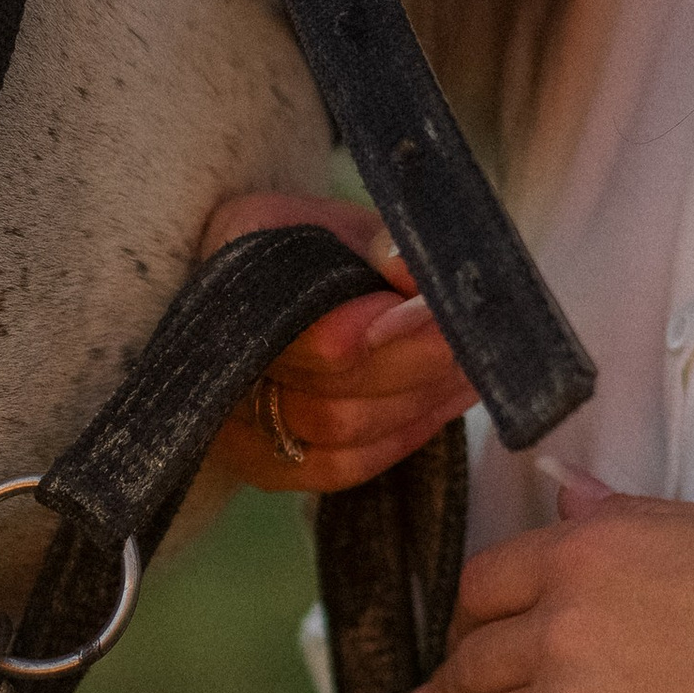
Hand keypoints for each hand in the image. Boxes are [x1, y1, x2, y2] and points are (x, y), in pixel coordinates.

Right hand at [199, 192, 475, 496]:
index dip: (378, 336)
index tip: (436, 316)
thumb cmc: (306, 249)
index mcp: (229, 288)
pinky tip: (445, 401)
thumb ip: (380, 244)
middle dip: (417, 370)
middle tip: (477, 342)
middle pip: (332, 401)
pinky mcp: (264, 463)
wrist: (261, 282)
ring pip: (342, 436)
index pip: (309, 341)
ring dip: (419, 403)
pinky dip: (402, 436)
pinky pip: (340, 468)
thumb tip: (413, 273)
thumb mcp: (341, 224)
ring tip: (474, 366)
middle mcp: (216, 372)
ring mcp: (234, 428)